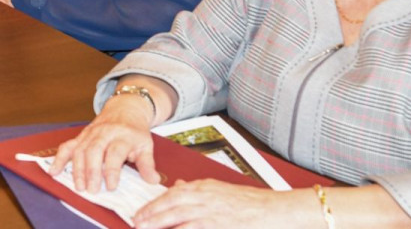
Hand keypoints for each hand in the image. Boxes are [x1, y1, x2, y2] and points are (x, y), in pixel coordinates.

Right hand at [50, 93, 157, 193]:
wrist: (126, 108)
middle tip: (91, 190)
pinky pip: (68, 145)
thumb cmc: (135, 131)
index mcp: (123, 135)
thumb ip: (147, 164)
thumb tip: (152, 181)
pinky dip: (59, 158)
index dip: (112, 170)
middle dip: (91, 171)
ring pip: (80, 149)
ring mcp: (91, 133)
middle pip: (95, 150)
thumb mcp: (146, 145)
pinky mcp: (82, 135)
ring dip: (77, 169)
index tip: (111, 186)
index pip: (115, 153)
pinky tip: (54, 171)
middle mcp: (105, 133)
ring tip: (79, 186)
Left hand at [133, 179, 287, 228]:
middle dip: (150, 214)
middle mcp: (205, 199)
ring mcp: (211, 214)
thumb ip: (198, 189)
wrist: (274, 211)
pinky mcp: (217, 227)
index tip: (141, 212)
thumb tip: (180, 185)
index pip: (172, 194)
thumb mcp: (221, 190)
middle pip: (170, 205)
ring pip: (177, 218)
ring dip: (158, 224)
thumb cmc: (251, 203)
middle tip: (136, 222)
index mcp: (205, 188)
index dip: (154, 204)